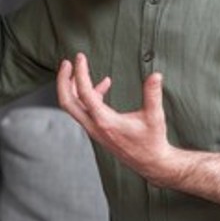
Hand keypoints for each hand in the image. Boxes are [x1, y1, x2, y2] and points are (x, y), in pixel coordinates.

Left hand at [56, 53, 175, 185]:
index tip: (80, 56)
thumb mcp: (155, 116)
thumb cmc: (153, 140)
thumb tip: (156, 74)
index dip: (80, 73)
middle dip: (63, 81)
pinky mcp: (97, 129)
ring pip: (73, 106)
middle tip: (66, 62)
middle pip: (67, 102)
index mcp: (105, 121)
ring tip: (78, 68)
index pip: (84, 93)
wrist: (151, 163)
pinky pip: (84, 109)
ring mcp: (94, 129)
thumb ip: (153, 95)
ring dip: (72, 87)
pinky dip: (89, 94)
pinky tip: (105, 83)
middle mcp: (94, 126)